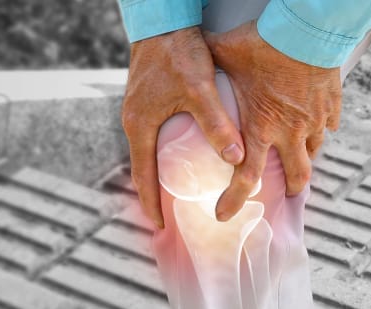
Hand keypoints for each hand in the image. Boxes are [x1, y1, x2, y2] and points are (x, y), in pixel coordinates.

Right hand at [122, 27, 244, 227]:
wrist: (163, 20)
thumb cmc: (177, 53)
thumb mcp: (199, 89)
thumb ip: (216, 124)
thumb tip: (235, 159)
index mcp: (139, 124)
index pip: (142, 175)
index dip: (151, 203)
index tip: (159, 227)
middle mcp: (135, 120)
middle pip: (144, 166)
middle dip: (157, 192)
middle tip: (172, 216)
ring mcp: (140, 109)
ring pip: (150, 150)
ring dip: (161, 172)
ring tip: (180, 193)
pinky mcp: (149, 98)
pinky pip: (156, 134)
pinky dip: (166, 151)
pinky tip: (184, 156)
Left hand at [204, 21, 341, 221]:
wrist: (306, 28)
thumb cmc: (263, 42)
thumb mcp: (225, 53)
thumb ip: (206, 60)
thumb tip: (185, 54)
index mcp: (261, 128)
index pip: (245, 178)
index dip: (234, 201)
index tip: (223, 214)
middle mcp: (290, 131)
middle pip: (295, 176)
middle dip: (289, 189)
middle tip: (283, 193)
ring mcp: (315, 119)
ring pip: (315, 151)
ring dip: (306, 157)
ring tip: (299, 155)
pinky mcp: (332, 104)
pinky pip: (331, 123)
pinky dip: (323, 126)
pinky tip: (317, 121)